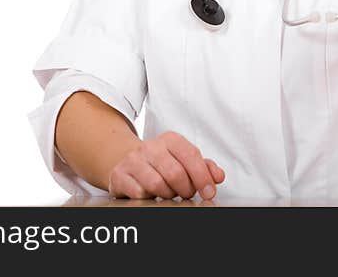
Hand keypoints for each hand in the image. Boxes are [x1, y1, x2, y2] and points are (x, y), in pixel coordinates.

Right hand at [108, 131, 225, 199]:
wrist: (128, 162)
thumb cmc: (162, 163)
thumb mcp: (184, 160)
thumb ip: (204, 167)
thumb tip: (218, 176)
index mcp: (170, 139)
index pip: (191, 156)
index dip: (203, 177)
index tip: (209, 192)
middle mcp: (150, 146)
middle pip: (175, 174)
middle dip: (185, 189)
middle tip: (185, 193)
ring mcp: (133, 160)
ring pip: (157, 185)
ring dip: (167, 195)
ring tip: (168, 192)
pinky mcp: (119, 175)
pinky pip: (139, 193)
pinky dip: (148, 198)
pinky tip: (150, 193)